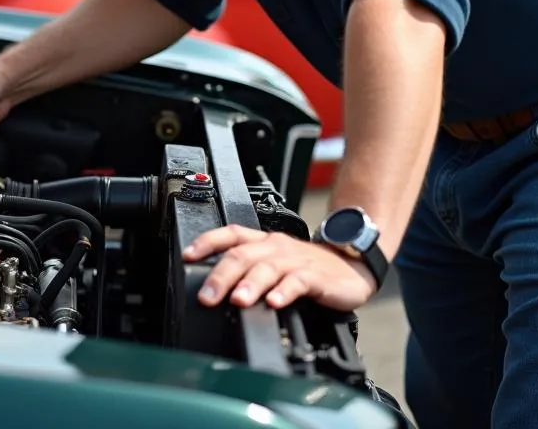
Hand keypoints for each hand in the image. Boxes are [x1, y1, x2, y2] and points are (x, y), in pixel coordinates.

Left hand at [183, 225, 376, 311]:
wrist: (350, 266)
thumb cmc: (307, 268)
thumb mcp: (274, 263)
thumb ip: (248, 271)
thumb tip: (213, 288)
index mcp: (262, 242)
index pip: (230, 234)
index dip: (206, 242)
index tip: (187, 256)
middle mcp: (275, 247)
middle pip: (242, 255)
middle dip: (221, 276)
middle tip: (207, 296)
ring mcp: (295, 261)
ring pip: (267, 268)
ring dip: (250, 284)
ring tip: (237, 300)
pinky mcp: (316, 277)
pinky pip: (298, 282)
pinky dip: (284, 292)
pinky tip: (274, 303)